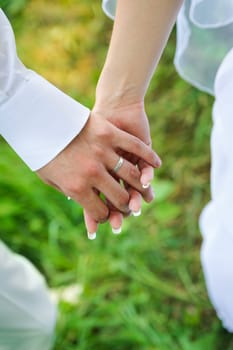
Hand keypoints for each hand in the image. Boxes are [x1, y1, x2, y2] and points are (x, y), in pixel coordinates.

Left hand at [37, 111, 159, 224]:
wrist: (42, 116)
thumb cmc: (44, 150)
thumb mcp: (50, 177)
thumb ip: (68, 192)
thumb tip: (81, 204)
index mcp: (76, 187)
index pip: (99, 211)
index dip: (106, 217)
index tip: (108, 217)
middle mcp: (92, 173)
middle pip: (119, 197)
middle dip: (125, 206)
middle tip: (129, 207)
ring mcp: (102, 152)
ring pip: (132, 175)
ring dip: (141, 186)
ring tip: (143, 190)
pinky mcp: (110, 134)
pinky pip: (136, 148)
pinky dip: (150, 157)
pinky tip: (157, 164)